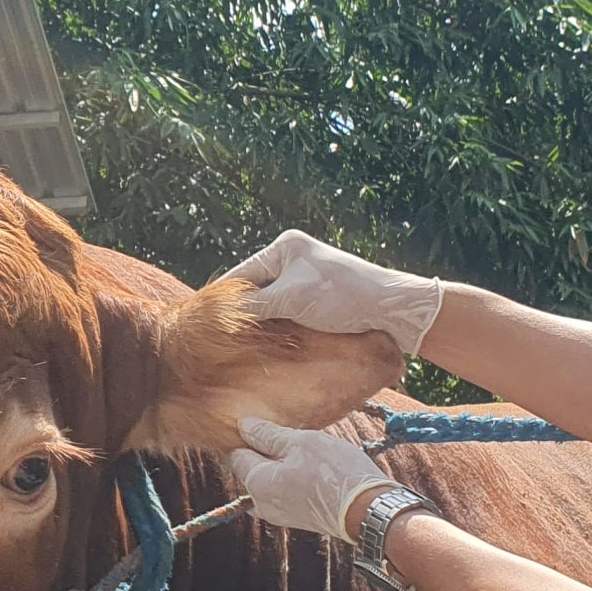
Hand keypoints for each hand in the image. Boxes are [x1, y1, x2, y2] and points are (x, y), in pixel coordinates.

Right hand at [221, 230, 443, 354]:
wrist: (389, 309)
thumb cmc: (342, 296)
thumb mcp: (292, 298)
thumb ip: (255, 304)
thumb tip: (221, 315)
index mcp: (284, 247)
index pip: (242, 273)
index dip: (223, 299)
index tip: (202, 322)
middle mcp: (291, 259)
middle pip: (254, 288)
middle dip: (241, 311)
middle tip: (218, 337)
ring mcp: (303, 280)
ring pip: (269, 303)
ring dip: (259, 322)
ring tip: (237, 343)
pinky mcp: (314, 300)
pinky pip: (285, 312)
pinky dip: (275, 325)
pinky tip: (264, 341)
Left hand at [228, 417, 396, 541]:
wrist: (368, 510)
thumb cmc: (334, 473)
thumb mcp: (301, 442)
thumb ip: (268, 434)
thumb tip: (244, 426)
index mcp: (256, 484)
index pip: (235, 455)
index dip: (244, 436)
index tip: (260, 422)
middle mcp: (261, 504)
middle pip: (250, 469)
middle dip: (261, 450)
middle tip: (284, 431)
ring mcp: (279, 514)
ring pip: (268, 480)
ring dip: (278, 463)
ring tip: (300, 446)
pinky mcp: (296, 517)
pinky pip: (282, 491)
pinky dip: (289, 477)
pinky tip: (308, 464)